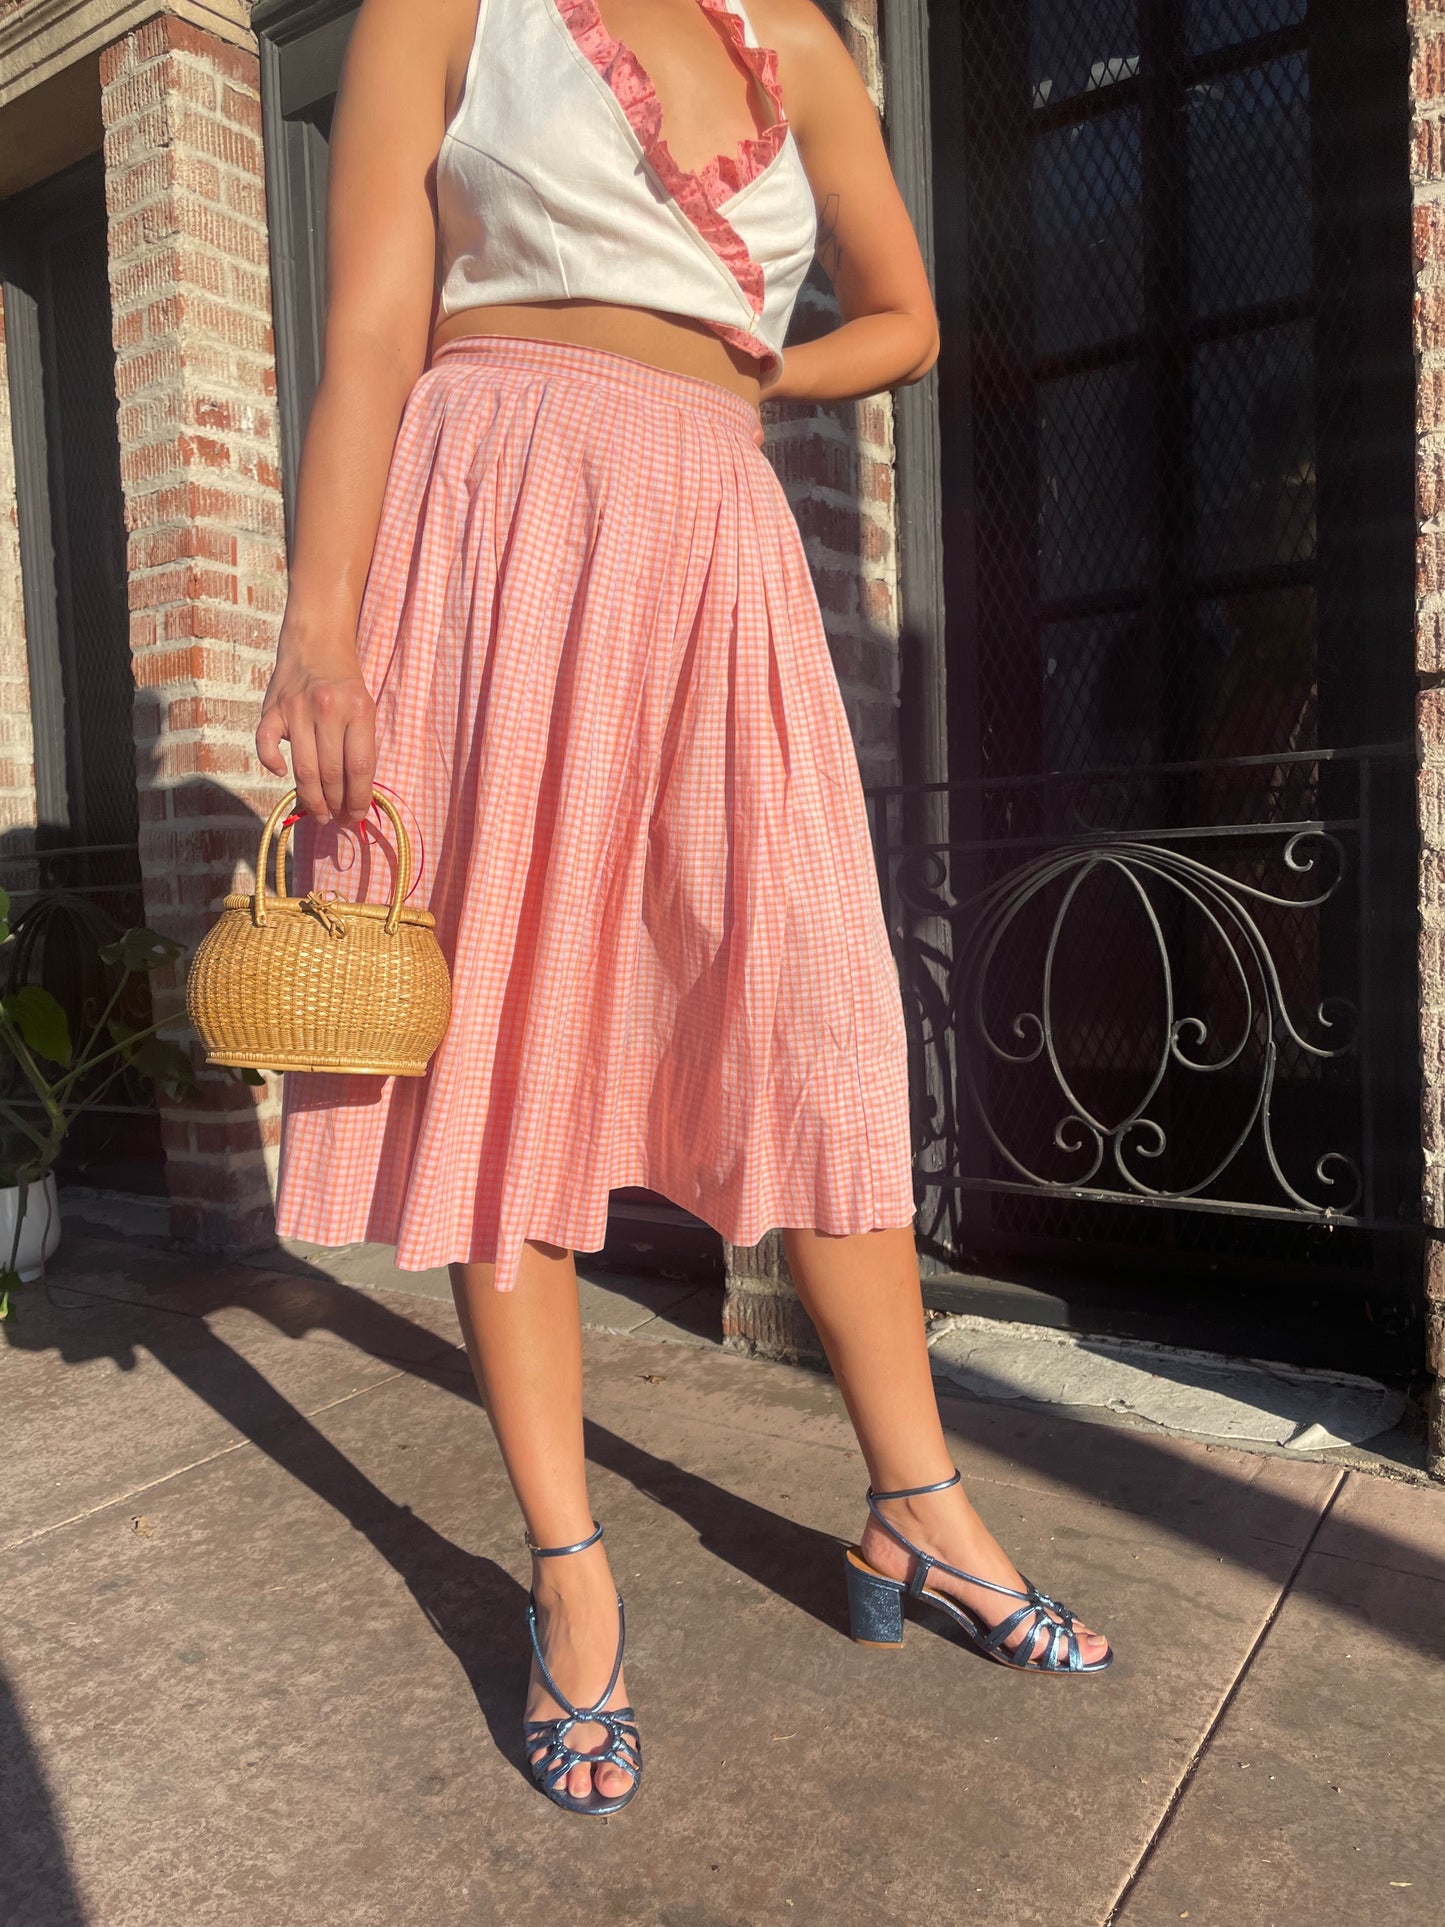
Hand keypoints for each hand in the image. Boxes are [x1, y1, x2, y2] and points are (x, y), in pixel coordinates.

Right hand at [255, 647, 376, 826]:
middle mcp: (327, 710)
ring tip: (318, 814)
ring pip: (303, 768)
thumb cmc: (344, 685)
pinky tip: (280, 774)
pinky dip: (271, 763)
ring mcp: (296, 709)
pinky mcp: (272, 709)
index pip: (360, 767)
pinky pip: (266, 744)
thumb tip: (357, 795)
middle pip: (331, 773)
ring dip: (311, 799)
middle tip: (337, 819)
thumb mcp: (364, 708)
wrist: (316, 644)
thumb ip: (361, 746)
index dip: (358, 798)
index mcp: (357, 711)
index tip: (356, 815)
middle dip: (336, 804)